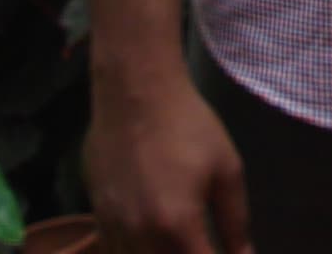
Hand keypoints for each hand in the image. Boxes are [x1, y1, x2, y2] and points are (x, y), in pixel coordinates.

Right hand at [85, 67, 250, 253]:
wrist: (135, 92)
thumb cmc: (188, 126)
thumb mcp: (226, 171)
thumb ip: (235, 223)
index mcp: (177, 226)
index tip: (226, 253)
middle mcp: (140, 235)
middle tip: (202, 243)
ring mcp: (113, 226)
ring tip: (179, 240)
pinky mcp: (96, 214)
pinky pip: (113, 251)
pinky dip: (135, 250)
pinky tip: (152, 239)